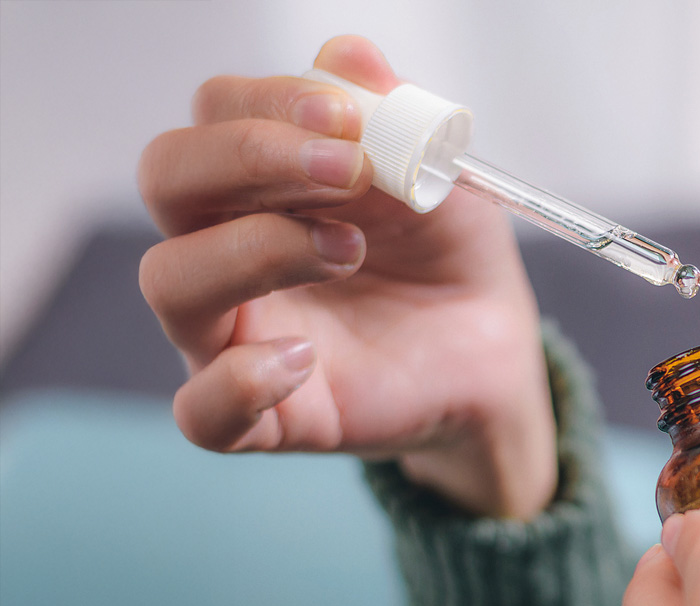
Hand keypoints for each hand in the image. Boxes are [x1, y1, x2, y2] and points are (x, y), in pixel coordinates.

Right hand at [137, 35, 555, 517]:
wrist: (493, 355)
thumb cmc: (451, 258)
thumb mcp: (443, 180)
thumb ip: (393, 120)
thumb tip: (347, 55)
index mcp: (261, 181)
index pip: (215, 115)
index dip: (269, 104)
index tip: (348, 116)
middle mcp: (226, 247)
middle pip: (166, 179)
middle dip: (248, 157)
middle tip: (347, 169)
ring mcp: (232, 333)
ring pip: (171, 282)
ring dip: (258, 251)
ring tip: (350, 251)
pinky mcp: (262, 416)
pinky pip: (201, 410)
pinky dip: (239, 381)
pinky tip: (304, 359)